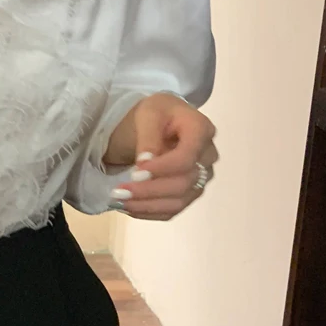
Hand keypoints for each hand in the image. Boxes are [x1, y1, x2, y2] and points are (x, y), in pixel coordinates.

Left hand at [109, 93, 217, 220]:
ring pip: (179, 201)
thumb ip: (149, 138)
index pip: (187, 157)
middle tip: (119, 192)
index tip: (135, 172)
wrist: (161, 122)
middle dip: (149, 190)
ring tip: (120, 202)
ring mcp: (200, 177)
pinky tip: (129, 207)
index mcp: (201, 130)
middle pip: (184, 183)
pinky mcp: (189, 192)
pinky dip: (150, 211)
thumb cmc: (156, 113)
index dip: (162, 168)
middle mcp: (206, 156)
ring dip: (147, 205)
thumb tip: (144, 164)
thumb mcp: (148, 115)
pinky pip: (173, 210)